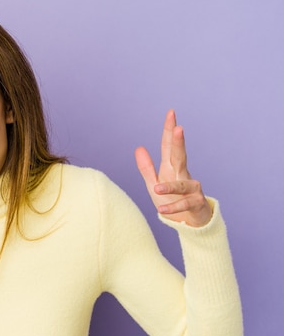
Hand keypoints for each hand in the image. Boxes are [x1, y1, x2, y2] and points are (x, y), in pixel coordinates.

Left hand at [134, 109, 211, 226]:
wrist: (189, 222)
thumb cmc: (171, 199)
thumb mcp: (154, 183)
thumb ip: (146, 167)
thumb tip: (139, 147)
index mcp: (171, 168)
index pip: (168, 146)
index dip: (169, 130)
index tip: (171, 112)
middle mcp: (183, 174)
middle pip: (180, 156)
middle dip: (178, 143)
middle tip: (178, 128)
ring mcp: (192, 189)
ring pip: (182, 184)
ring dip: (170, 186)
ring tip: (157, 188)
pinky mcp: (196, 203)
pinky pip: (184, 205)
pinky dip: (172, 208)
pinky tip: (161, 209)